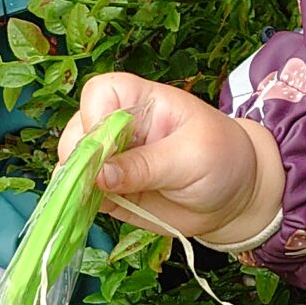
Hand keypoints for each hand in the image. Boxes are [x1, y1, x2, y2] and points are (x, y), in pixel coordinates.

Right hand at [60, 72, 283, 245]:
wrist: (234, 196)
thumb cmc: (221, 160)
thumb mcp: (191, 158)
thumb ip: (145, 166)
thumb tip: (98, 175)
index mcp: (142, 102)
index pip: (101, 93)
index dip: (94, 115)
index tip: (104, 145)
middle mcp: (119, 126)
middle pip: (77, 129)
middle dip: (79, 157)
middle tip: (96, 183)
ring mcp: (110, 159)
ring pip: (72, 163)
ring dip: (74, 183)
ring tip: (94, 200)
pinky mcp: (108, 190)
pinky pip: (80, 193)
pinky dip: (77, 203)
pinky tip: (86, 211)